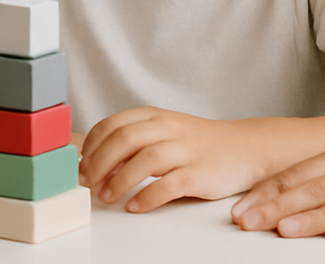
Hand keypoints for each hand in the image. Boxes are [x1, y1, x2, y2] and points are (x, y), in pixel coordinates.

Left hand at [80, 108, 256, 212]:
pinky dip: (149, 196)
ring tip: (106, 196)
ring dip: (120, 180)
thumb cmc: (196, 144)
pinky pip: (171, 185)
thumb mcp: (163, 132)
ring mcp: (186, 150)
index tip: (80, 165)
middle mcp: (169, 129)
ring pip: (147, 159)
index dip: (92, 146)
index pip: (113, 124)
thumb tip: (93, 161)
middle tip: (86, 182)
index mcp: (155, 117)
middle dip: (100, 162)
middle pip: (125, 138)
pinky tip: (135, 206)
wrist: (244, 148)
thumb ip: (133, 142)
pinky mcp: (201, 173)